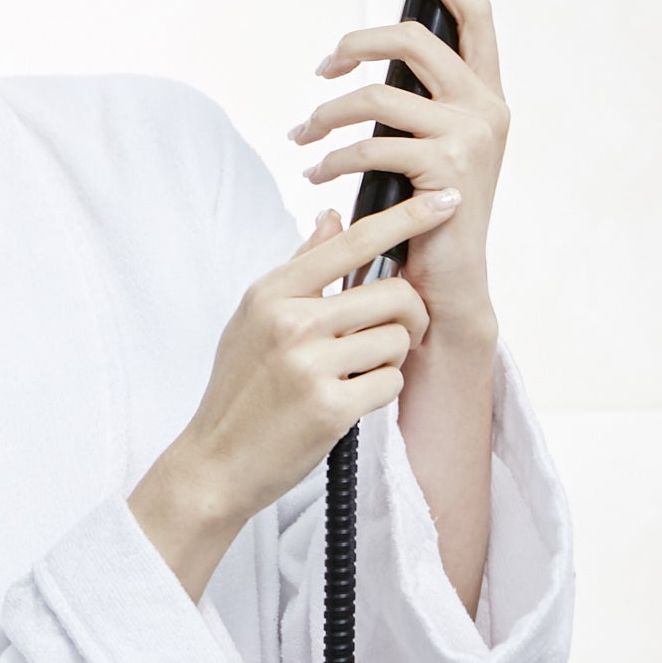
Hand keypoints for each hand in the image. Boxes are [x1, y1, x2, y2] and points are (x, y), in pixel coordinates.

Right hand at [173, 187, 461, 527]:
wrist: (216, 460)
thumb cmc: (239, 389)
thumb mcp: (254, 317)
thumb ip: (300, 268)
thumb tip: (331, 218)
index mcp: (273, 292)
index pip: (352, 241)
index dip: (408, 218)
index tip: (445, 202)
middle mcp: (291, 321)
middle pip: (394, 293)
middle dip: (409, 315)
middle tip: (396, 332)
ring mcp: (310, 364)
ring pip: (398, 339)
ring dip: (390, 359)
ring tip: (356, 372)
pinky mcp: (330, 407)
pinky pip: (390, 382)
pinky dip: (380, 390)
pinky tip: (350, 399)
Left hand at [287, 0, 508, 334]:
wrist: (448, 283)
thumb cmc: (430, 216)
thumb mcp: (433, 147)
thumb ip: (420, 104)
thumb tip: (370, 64)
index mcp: (486, 96)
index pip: (476, 15)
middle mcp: (486, 108)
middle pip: (412, 39)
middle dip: (354, 45)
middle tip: (323, 70)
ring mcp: (469, 137)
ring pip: (376, 95)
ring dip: (325, 114)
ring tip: (304, 139)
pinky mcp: (444, 168)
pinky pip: (369, 144)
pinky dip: (331, 158)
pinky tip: (317, 175)